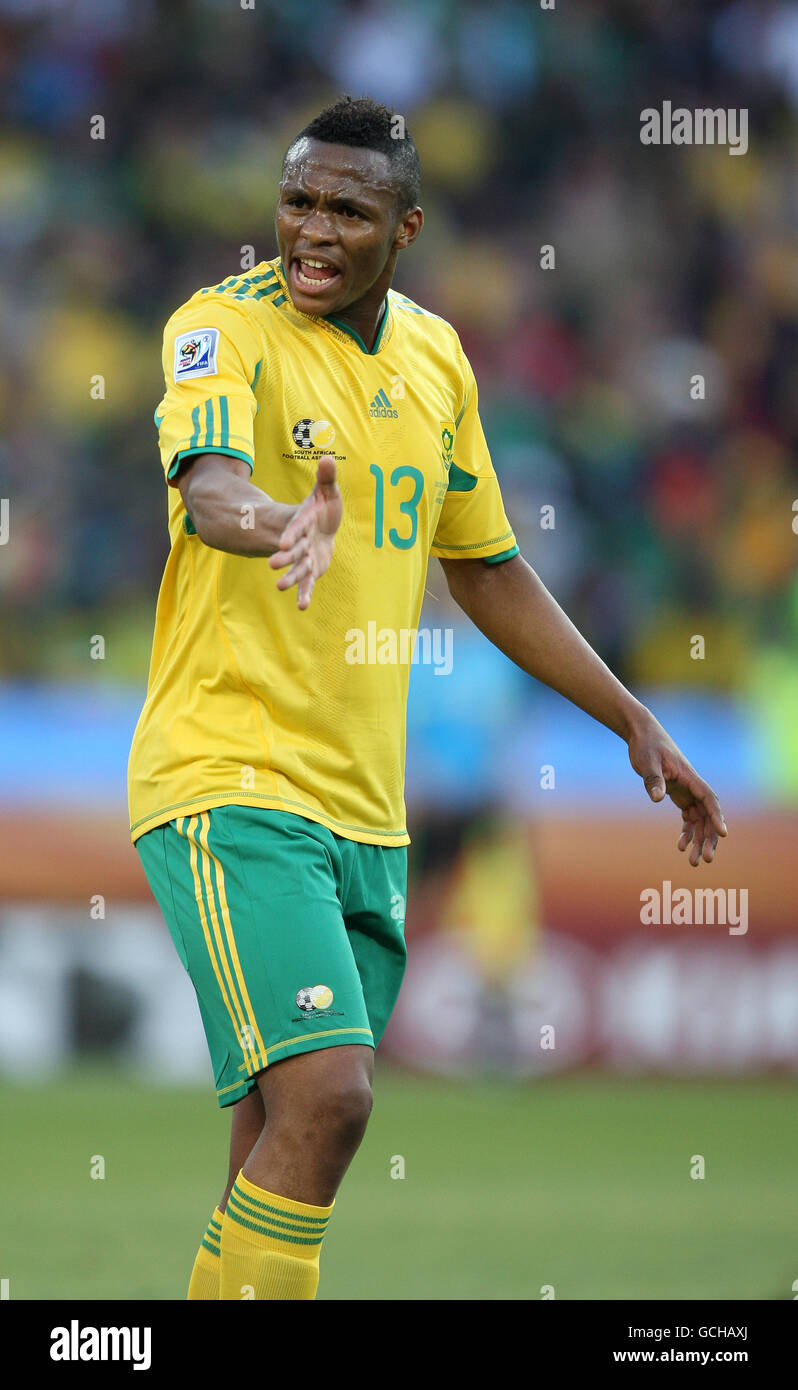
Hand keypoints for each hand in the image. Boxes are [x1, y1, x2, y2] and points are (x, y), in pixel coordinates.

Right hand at [268, 456, 341, 609]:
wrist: (321, 529)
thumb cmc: (323, 509)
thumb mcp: (326, 492)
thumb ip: (326, 478)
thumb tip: (328, 457)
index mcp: (303, 523)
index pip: (297, 528)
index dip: (291, 535)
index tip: (283, 543)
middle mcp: (301, 542)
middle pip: (293, 551)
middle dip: (284, 558)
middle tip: (273, 564)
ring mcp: (305, 557)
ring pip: (297, 569)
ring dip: (290, 577)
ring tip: (280, 586)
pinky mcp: (311, 570)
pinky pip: (308, 583)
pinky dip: (305, 594)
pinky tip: (302, 607)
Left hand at [626, 711, 727, 866]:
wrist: (642, 734)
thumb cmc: (646, 745)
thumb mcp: (647, 762)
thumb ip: (653, 780)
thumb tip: (657, 798)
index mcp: (690, 777)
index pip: (708, 799)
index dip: (716, 817)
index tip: (723, 834)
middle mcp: (692, 785)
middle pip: (707, 815)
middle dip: (709, 838)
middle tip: (706, 860)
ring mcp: (686, 790)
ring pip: (699, 820)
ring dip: (698, 840)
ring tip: (692, 862)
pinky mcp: (678, 793)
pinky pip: (688, 816)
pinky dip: (687, 831)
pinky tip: (681, 845)